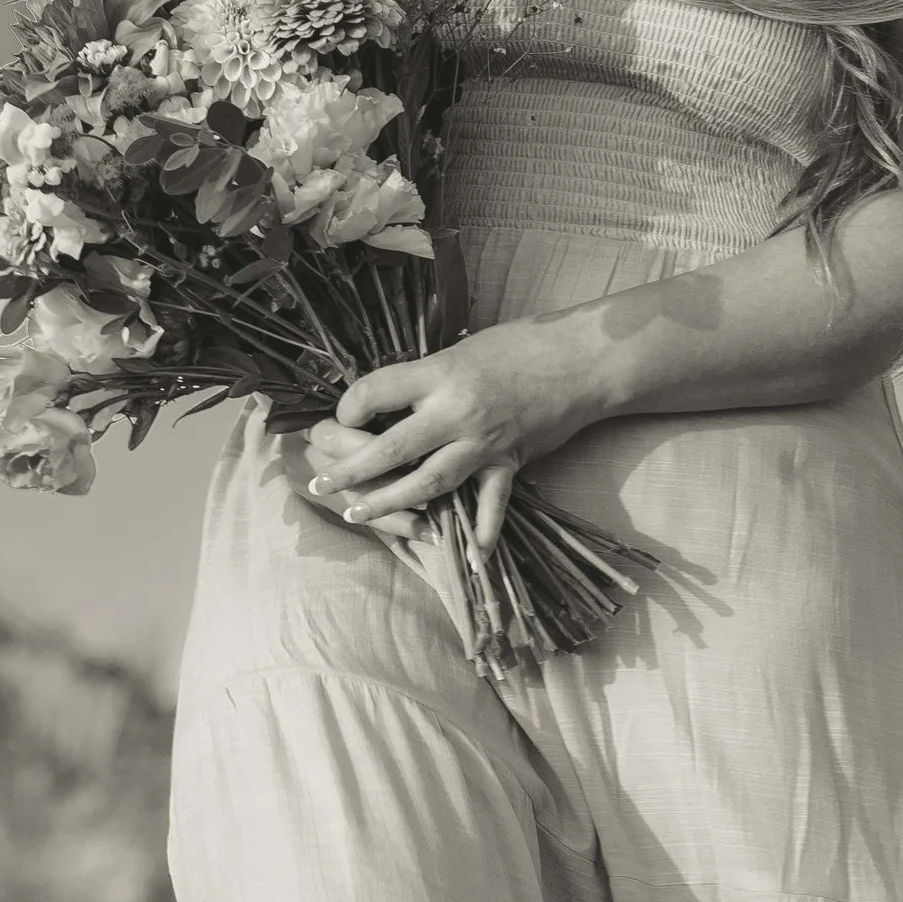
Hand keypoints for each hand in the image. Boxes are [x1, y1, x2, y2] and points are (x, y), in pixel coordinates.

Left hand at [302, 317, 599, 550]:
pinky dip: (484, 532)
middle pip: (390, 447)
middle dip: (351, 468)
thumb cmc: (522, 343)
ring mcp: (483, 442)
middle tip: (320, 485)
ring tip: (359, 514)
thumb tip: (394, 395)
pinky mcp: (510, 461)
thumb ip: (429, 375)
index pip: (376, 392)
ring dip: (390, 502)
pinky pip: (492, 503)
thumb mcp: (464, 348)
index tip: (342, 414)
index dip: (350, 405)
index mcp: (440, 373)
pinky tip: (472, 558)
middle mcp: (457, 411)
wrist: (582, 358)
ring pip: (428, 481)